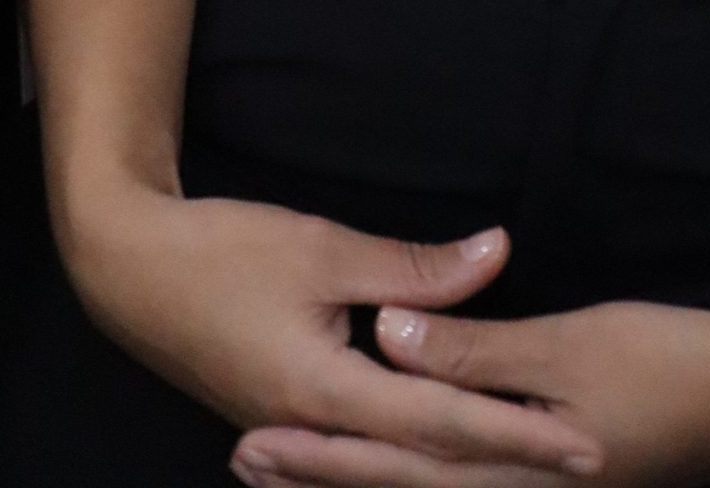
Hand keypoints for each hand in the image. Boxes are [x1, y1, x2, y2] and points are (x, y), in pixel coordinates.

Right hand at [66, 189, 599, 476]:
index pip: (443, 424)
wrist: (126, 270)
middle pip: (427, 459)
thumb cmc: (220, 251)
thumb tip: (497, 254)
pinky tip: (443, 449)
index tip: (579, 444)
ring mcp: (298, 429)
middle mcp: (316, 429)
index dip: (515, 434)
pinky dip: (414, 448)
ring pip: (395, 459)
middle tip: (584, 460)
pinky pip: (364, 445)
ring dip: (464, 459)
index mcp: (326, 395)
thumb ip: (413, 270)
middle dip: (508, 461)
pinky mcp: (286, 415)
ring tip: (531, 458)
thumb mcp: (323, 247)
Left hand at [235, 271, 709, 487]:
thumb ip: (479, 350)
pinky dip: (419, 475)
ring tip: (289, 466)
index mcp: (522, 476)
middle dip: (325, 478)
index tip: (255, 441)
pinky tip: (400, 462)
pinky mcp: (564, 481)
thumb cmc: (674, 362)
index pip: (402, 467)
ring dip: (361, 477)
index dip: (326, 455)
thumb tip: (390, 340)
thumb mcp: (574, 345)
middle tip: (245, 460)